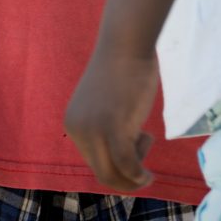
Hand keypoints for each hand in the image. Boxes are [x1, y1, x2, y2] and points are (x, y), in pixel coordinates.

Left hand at [65, 42, 157, 192]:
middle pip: (102, 172)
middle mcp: (78, 130)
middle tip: (145, 154)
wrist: (126, 44)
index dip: (119, 162)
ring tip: (147, 148)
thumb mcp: (106, 105)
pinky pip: (126, 166)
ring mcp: (94, 130)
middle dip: (126, 174)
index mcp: (73, 124)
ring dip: (133, 176)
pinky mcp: (113, 128)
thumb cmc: (123, 68)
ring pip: (112, 174)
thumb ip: (106, 128)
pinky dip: (138, 175)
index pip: (95, 160)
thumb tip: (120, 159)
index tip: (138, 140)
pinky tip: (147, 174)